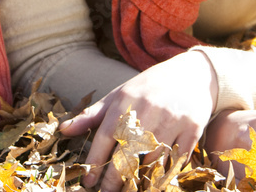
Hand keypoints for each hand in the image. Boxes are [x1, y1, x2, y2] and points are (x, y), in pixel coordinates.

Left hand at [59, 50, 217, 191]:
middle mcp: (147, 110)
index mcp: (125, 101)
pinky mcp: (192, 129)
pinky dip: (163, 174)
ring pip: (151, 161)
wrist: (191, 74)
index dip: (96, 162)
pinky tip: (153, 183)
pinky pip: (175, 160)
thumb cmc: (148, 88)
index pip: (105, 137)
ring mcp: (171, 120)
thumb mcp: (118, 95)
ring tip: (129, 189)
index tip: (89, 182)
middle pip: (127, 154)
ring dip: (139, 179)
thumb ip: (91, 115)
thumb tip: (63, 130)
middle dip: (115, 179)